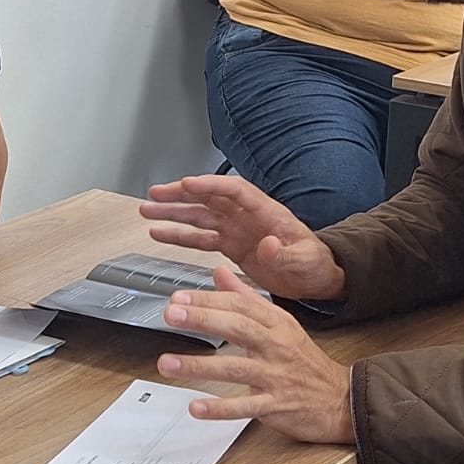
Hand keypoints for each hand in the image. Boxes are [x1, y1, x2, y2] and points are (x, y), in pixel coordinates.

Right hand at [140, 174, 345, 300]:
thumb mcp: (305, 260)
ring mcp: (236, 230)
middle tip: (156, 194)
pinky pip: (200, 237)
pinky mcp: (230, 246)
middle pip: (209, 198)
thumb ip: (286, 254)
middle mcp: (246, 217)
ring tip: (148, 210)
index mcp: (266, 212)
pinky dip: (180, 235)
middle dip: (181, 195)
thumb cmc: (314, 264)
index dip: (210, 186)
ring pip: (199, 215)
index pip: (234, 191)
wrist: (315, 278)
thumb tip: (269, 244)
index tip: (187, 185)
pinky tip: (160, 233)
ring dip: (174, 213)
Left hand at [156, 269, 352, 442]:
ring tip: (167, 364)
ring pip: (235, 367)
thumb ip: (247, 297)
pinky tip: (196, 406)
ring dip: (199, 366)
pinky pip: (246, 406)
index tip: (178, 298)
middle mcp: (276, 346)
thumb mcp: (280, 322)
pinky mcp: (276, 405)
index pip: (240, 305)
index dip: (208, 299)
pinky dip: (220, 408)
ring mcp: (276, 376)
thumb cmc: (305, 360)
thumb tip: (219, 272)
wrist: (341, 399)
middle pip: (238, 328)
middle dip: (203, 319)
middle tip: (171, 315)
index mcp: (276, 323)